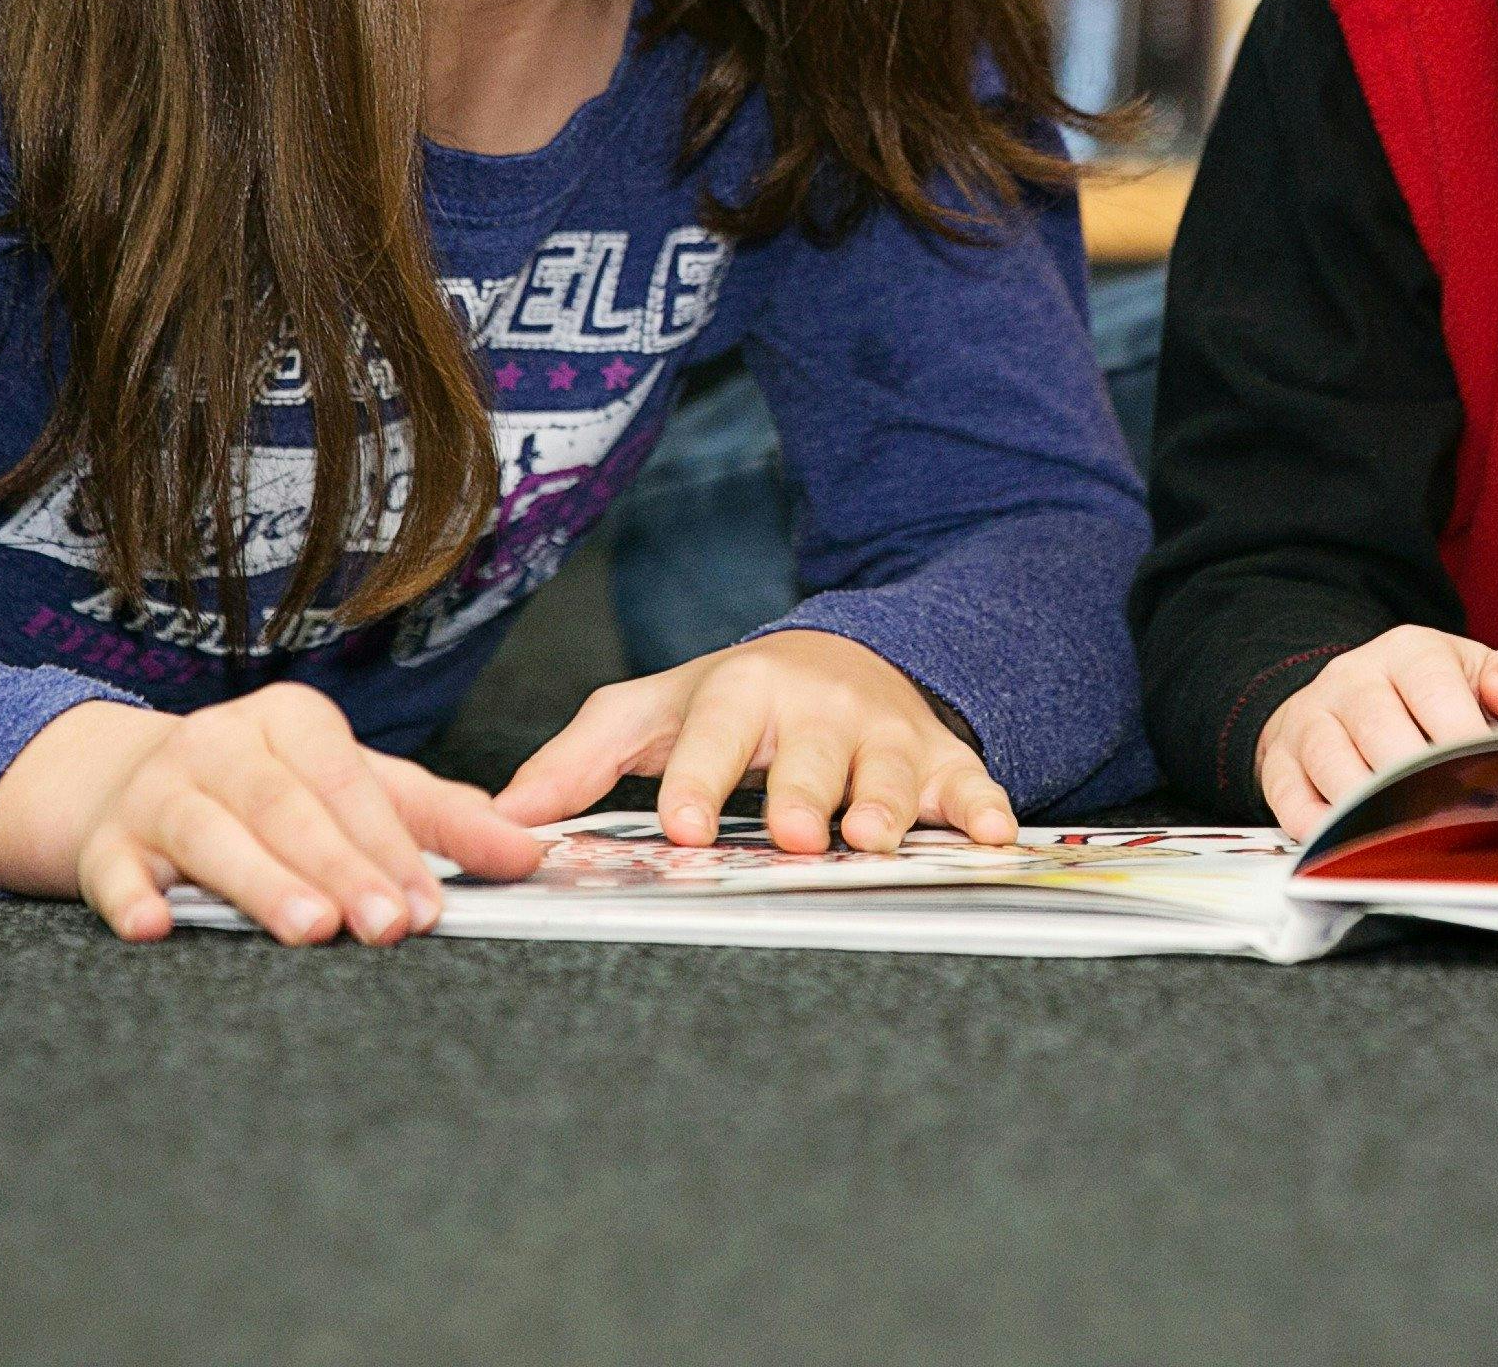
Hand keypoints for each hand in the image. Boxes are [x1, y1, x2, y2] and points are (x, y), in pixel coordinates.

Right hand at [0, 689, 545, 944]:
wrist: (134, 787)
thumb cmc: (270, 793)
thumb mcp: (355, 789)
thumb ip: (440, 819)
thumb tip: (530, 852)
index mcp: (292, 721)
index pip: (349, 784)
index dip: (390, 846)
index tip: (427, 906)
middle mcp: (222, 743)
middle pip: (285, 808)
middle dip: (340, 870)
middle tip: (383, 926)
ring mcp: (158, 790)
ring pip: (211, 835)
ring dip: (260, 883)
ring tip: (308, 929)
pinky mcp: (104, 842)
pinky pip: (115, 870)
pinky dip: (131, 897)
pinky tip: (154, 926)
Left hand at [492, 628, 1016, 853]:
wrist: (845, 658)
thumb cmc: (738, 702)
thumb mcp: (656, 712)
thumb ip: (582, 759)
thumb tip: (504, 812)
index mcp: (741, 691)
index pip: (714, 732)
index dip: (699, 778)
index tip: (682, 827)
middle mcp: (819, 708)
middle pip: (812, 754)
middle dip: (804, 793)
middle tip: (795, 834)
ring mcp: (886, 734)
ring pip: (891, 773)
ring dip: (888, 805)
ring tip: (872, 840)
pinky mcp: (942, 759)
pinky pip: (970, 784)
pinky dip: (985, 808)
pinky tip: (993, 837)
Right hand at [1252, 626, 1497, 834]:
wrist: (1345, 701)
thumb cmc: (1428, 700)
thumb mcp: (1475, 676)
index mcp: (1408, 651)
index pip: (1431, 684)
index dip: (1462, 734)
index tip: (1491, 780)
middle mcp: (1352, 678)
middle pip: (1382, 730)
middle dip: (1423, 782)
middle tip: (1459, 822)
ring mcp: (1310, 720)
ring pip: (1337, 767)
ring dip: (1376, 810)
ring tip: (1415, 841)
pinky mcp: (1279, 764)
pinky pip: (1292, 802)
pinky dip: (1323, 829)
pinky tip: (1357, 847)